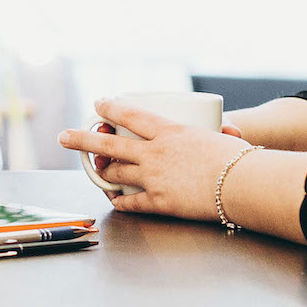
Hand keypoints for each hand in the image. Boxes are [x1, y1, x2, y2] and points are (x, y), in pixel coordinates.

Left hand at [57, 99, 253, 221]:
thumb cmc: (238, 159)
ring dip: (102, 172)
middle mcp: (154, 152)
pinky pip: (130, 203)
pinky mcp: (158, 202)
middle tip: (64, 136)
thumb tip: (229, 127)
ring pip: (115, 174)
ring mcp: (153, 178)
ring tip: (95, 170)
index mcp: (168, 131)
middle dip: (82, 138)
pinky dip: (119, 201)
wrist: (243, 185)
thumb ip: (215, 131)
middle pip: (108, 143)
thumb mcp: (220, 137)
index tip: (98, 104)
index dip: (110, 108)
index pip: (130, 114)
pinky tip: (114, 200)